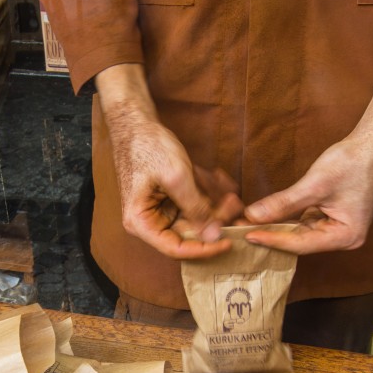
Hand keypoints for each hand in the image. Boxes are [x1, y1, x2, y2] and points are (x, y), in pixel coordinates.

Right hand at [96, 64, 241, 258]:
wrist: (137, 122)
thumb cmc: (148, 147)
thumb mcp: (176, 177)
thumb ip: (196, 209)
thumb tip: (214, 235)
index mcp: (142, 223)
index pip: (176, 249)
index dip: (205, 249)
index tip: (230, 241)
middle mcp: (149, 221)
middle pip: (189, 232)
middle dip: (215, 217)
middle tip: (236, 203)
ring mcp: (160, 209)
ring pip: (195, 216)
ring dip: (213, 201)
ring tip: (228, 186)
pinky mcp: (169, 198)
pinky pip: (193, 202)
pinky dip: (206, 190)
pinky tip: (216, 177)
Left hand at [243, 136, 372, 253]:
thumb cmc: (352, 163)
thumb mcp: (314, 185)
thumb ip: (283, 203)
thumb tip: (253, 215)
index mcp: (346, 237)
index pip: (301, 244)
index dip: (273, 240)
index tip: (247, 235)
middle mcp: (343, 239)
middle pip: (300, 242)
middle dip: (272, 234)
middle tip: (241, 231)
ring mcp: (337, 229)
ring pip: (300, 233)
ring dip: (276, 227)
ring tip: (247, 225)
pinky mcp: (331, 218)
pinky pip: (304, 222)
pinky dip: (286, 218)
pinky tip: (265, 216)